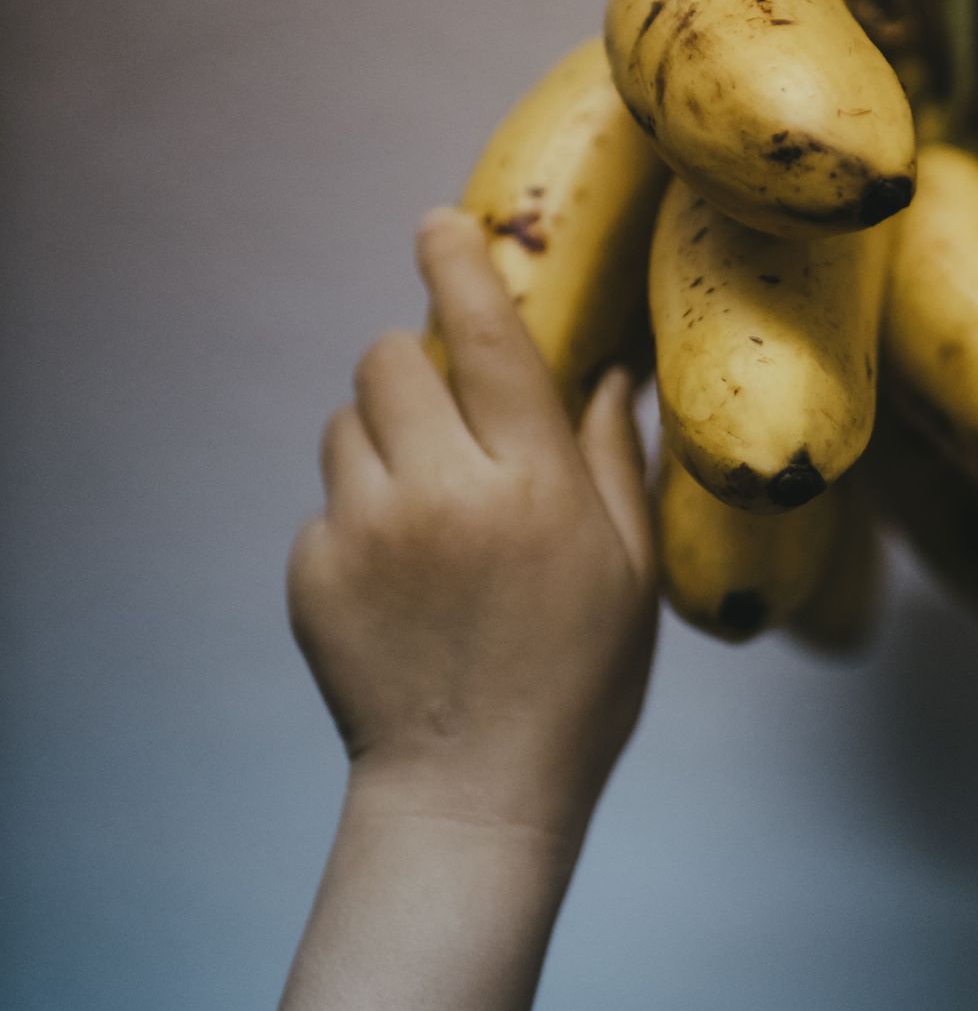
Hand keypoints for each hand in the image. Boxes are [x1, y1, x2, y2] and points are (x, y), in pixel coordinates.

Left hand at [286, 207, 657, 841]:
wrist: (474, 790)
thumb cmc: (578, 682)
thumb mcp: (631, 571)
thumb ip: (614, 460)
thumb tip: (610, 371)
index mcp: (534, 486)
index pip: (488, 338)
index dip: (459, 264)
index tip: (439, 221)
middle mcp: (443, 494)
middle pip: (388, 359)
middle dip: (415, 365)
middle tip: (450, 416)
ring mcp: (368, 533)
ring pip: (347, 424)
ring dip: (384, 440)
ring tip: (431, 513)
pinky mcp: (314, 572)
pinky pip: (327, 502)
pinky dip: (361, 516)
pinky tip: (404, 582)